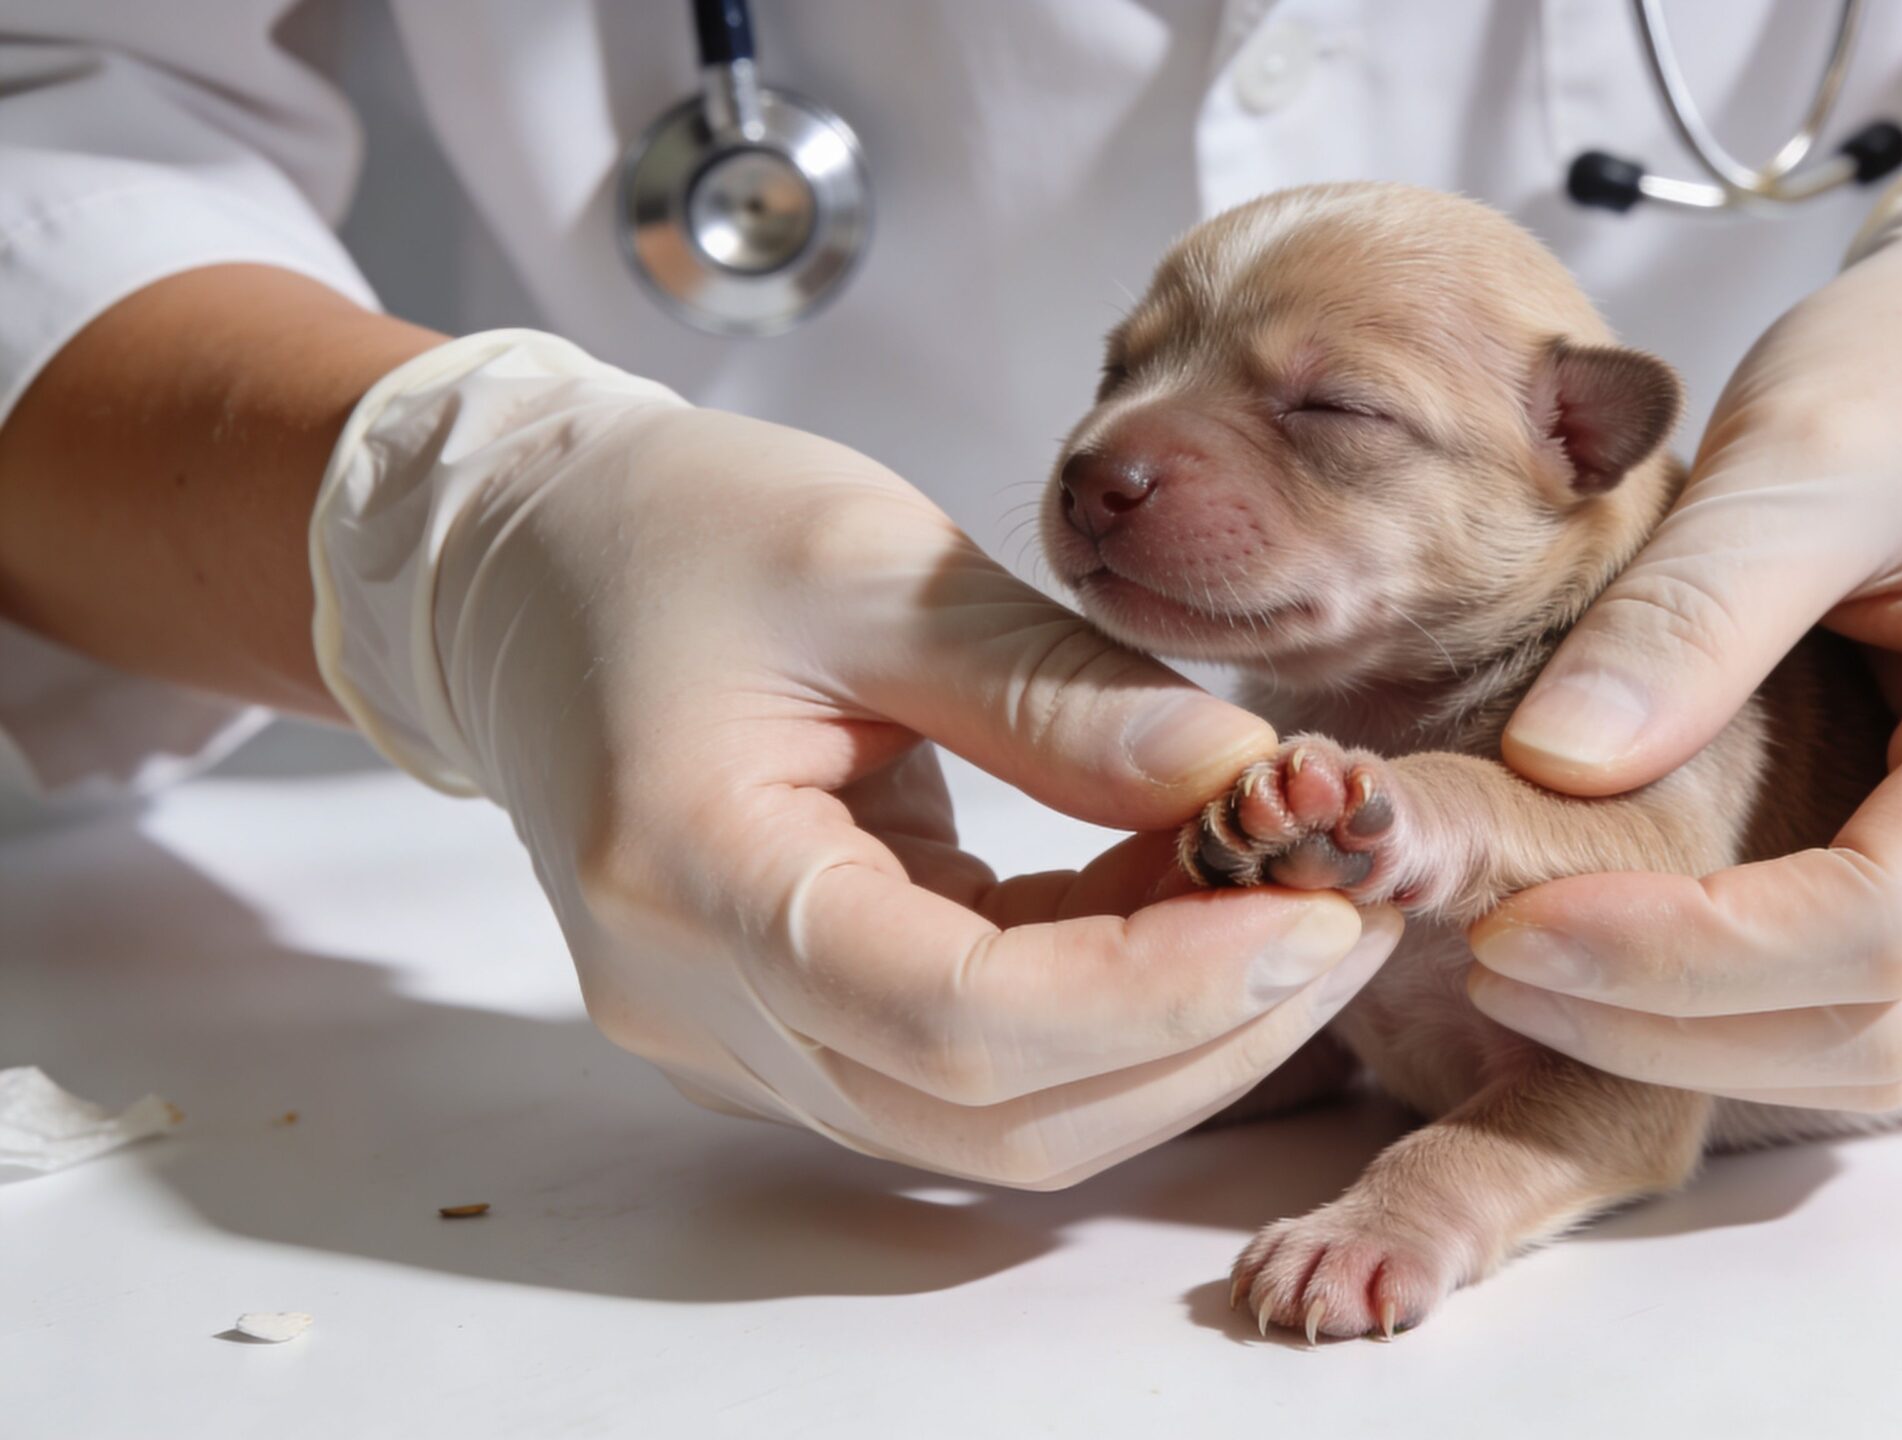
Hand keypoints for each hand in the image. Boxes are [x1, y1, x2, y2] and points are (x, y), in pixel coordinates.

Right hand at [311, 332, 1399, 1186]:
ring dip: (1169, 1032)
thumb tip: (1241, 778)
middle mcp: (695, 1001)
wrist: (522, 564)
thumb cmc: (669, 529)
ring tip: (1292, 900)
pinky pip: (968, 1058)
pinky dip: (1100, 998)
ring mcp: (734, 1033)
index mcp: (684, 874)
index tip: (1314, 913)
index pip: (957, 1016)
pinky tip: (1186, 893)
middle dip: (1205, 1034)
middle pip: (994, 1110)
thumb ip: (1056, 691)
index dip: (1160, 989)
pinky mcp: (784, 1023)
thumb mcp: (869, 559)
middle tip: (1350, 915)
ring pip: (994, 1115)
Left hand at [1473, 139, 1901, 1109]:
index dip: (1689, 953)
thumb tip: (1553, 770)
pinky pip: (1897, 1012)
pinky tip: (1624, 966)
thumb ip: (1686, 617)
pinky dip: (1756, 1020)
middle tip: (1495, 960)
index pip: (1886, 916)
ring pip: (1897, 1051)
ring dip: (1705, 1046)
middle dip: (1676, 1023)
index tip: (1515, 924)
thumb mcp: (1799, 451)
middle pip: (1893, 1022)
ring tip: (1533, 970)